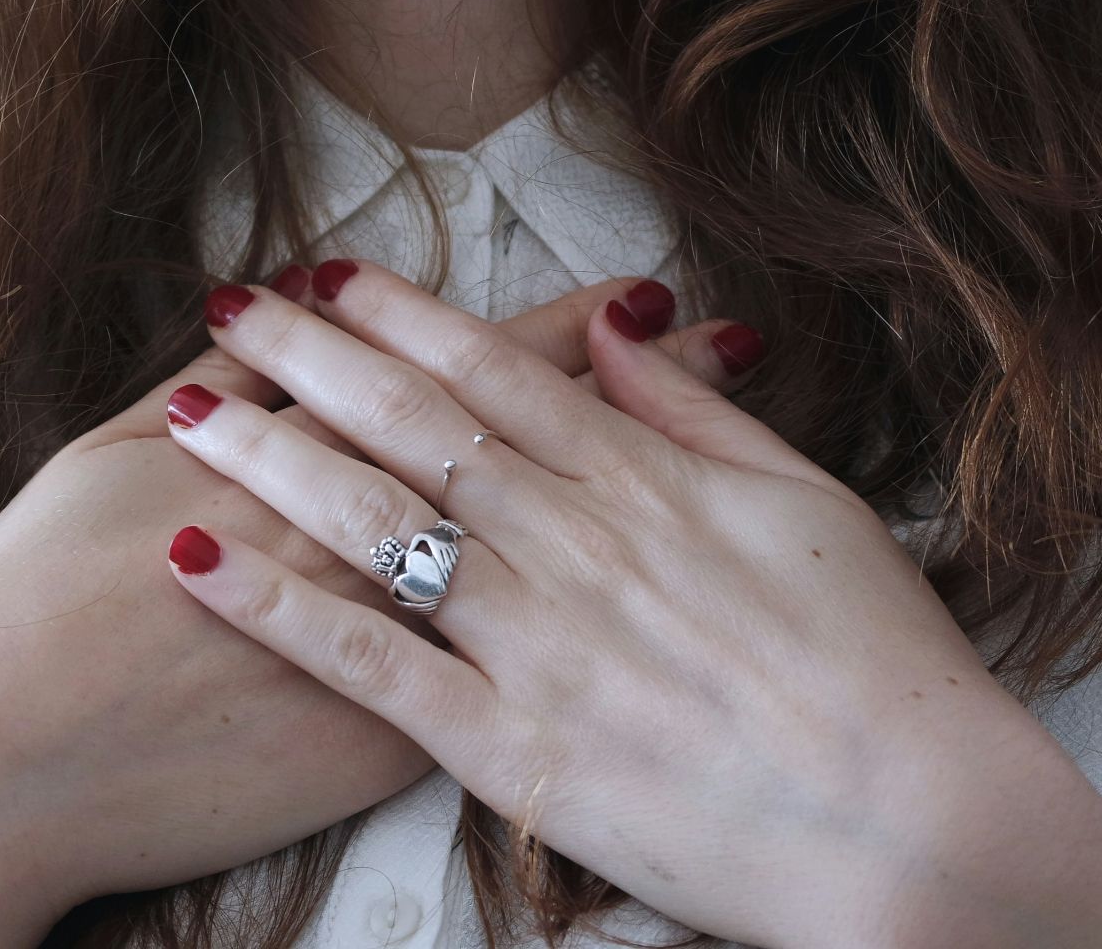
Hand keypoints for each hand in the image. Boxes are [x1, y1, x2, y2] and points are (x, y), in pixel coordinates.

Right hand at [0, 272, 746, 948]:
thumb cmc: (30, 601)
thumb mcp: (108, 456)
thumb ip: (215, 386)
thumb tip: (284, 312)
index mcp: (311, 452)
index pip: (468, 373)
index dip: (565, 328)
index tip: (647, 291)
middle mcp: (372, 539)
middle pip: (532, 448)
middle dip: (633, 391)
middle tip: (717, 338)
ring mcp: (388, 646)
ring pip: (541, 556)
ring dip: (634, 498)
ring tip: (711, 463)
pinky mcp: (386, 744)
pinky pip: (501, 677)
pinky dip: (581, 631)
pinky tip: (641, 612)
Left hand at [160, 260, 1101, 948]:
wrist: (914, 827)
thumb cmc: (881, 664)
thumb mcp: (812, 505)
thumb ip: (703, 416)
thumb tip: (629, 326)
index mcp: (647, 482)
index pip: (497, 372)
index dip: (402, 314)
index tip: (328, 274)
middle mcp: (576, 544)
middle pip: (414, 425)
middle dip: (311, 357)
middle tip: (229, 307)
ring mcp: (536, 643)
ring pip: (376, 523)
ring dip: (271, 456)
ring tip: (187, 406)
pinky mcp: (508, 747)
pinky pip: (369, 664)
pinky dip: (275, 609)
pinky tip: (195, 560)